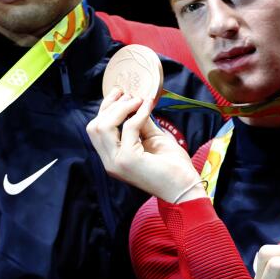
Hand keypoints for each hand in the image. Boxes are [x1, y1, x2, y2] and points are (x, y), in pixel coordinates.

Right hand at [86, 88, 201, 201]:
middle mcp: (110, 162)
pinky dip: (138, 114)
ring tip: (138, 101)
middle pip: (94, 126)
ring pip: (103, 126)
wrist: (185, 186)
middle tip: (130, 95)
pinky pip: (128, 128)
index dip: (106, 108)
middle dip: (110, 106)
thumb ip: (141, 123)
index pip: (96, 130)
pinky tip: (148, 107)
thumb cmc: (172, 165)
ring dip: (121, 109)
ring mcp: (116, 162)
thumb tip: (134, 102)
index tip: (120, 93)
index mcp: (113, 158)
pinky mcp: (128, 160)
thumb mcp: (153, 138)